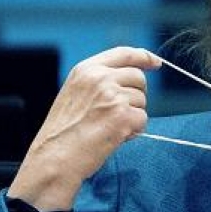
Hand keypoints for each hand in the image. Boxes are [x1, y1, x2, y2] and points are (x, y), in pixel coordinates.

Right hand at [7, 47, 160, 210]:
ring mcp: (112, 96)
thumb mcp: (74, 94)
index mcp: (86, 70)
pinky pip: (143, 119)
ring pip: (141, 100)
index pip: (123, 53)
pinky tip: (115, 137)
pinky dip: (134, 130)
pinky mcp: (123, 116)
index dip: (143, 57)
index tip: (155, 63)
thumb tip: (130, 79)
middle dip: (135, 95)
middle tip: (118, 114)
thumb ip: (98, 82)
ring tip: (109, 128)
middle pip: (138, 78)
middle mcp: (100, 78)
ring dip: (133, 115)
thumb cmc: (63, 132)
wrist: (55, 158)